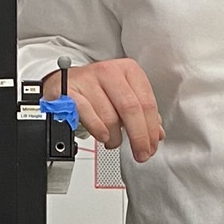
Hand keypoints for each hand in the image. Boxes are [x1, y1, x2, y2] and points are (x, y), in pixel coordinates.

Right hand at [43, 59, 163, 162]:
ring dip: (115, 137)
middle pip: (131, 109)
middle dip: (138, 137)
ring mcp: (88, 80)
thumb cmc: (98, 91)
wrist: (67, 83)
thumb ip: (142, 114)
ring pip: (110, 116)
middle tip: (141, 154)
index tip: (151, 146)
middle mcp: (109, 71)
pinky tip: (102, 136)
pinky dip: (98, 130)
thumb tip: (156, 134)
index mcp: (128, 70)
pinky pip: (88, 115)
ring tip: (114, 141)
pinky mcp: (70, 91)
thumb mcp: (124, 97)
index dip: (151, 129)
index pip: (147, 102)